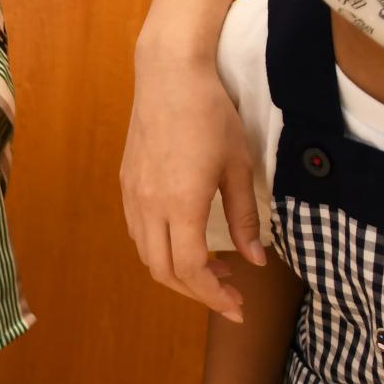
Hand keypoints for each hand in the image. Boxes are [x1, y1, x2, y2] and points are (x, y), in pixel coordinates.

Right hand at [122, 51, 263, 321]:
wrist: (169, 75)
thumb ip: (244, 218)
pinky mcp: (127, 182)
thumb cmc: (210, 115)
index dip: (213, 296)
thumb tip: (255, 261)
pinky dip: (161, 248)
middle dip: (196, 291)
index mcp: (179, 204)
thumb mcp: (239, 167)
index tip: (237, 307)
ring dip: (177, 271)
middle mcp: (149, 205)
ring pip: (146, 253)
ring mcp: (133, 194)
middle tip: (229, 294)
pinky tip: (186, 239)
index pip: (190, 269)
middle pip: (162, 270)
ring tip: (212, 267)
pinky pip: (138, 231)